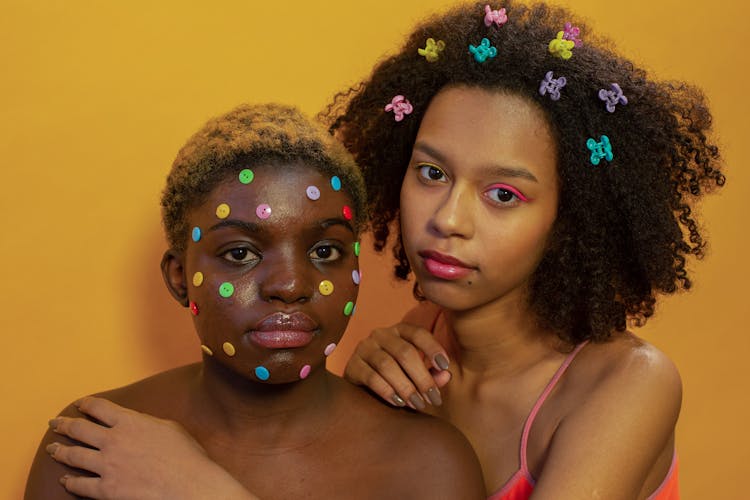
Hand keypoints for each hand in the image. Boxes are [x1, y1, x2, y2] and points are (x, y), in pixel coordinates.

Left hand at [46, 397, 255, 499]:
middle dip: (64, 425)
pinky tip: (65, 481)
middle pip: (79, 429)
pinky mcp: (107, 489)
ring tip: (52, 449)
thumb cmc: (186, 455)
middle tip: (55, 424)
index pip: (99, 407)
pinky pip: (80, 485)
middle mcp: (113, 440)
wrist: (189, 484)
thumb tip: (137, 423)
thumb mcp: (169, 427)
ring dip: (60, 451)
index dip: (86, 404)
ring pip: (74, 456)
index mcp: (129, 421)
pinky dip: (70, 483)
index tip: (80, 404)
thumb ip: (147, 422)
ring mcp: (107, 466)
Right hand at [344, 322, 450, 410]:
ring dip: (405, 387)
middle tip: (433, 398)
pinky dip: (387, 391)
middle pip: (405, 352)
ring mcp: (364, 348)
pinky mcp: (352, 365)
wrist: (362, 388)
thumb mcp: (415, 373)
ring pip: (387, 365)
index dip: (433, 348)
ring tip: (417, 404)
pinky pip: (371, 377)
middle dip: (422, 377)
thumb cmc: (396, 377)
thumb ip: (432, 373)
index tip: (445, 366)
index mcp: (399, 331)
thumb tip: (446, 375)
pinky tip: (398, 403)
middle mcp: (380, 334)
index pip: (418, 334)